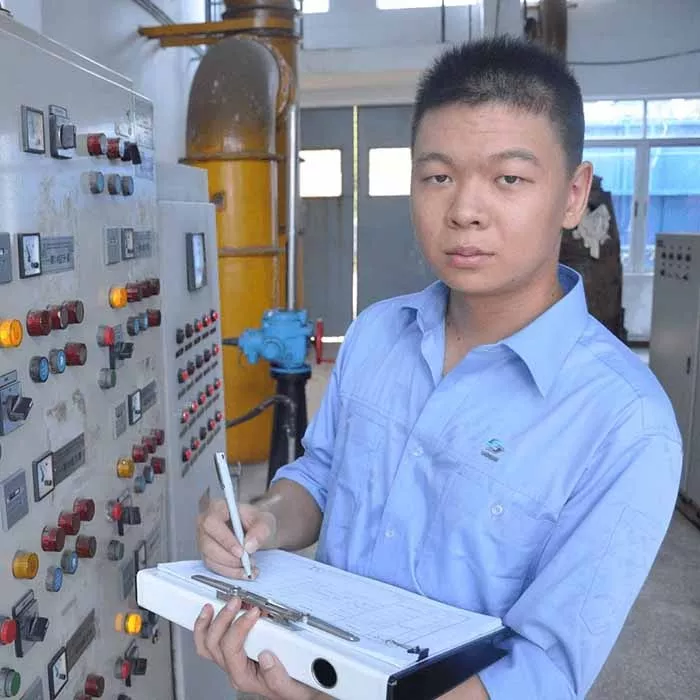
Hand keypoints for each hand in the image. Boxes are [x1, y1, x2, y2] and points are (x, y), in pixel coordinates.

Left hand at [194, 599, 327, 698]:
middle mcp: (234, 670)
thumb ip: (278, 677)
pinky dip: (207, 627)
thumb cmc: (295, 688)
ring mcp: (230, 662)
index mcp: (244, 677)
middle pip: (214, 645)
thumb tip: (266, 657)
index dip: (239, 627)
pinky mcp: (233, 654)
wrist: (300, 690)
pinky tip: (210, 614)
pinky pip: (210, 643)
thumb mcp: (292, 687)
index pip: (231, 650)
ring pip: (207, 645)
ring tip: (212, 605)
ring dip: (207, 623)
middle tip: (236, 602)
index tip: (254, 612)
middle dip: (222, 619)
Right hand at [197, 498, 277, 578]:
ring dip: (230, 567)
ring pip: (210, 558)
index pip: (212, 523)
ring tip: (249, 567)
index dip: (225, 539)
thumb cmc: (256, 521)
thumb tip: (249, 545)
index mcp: (217, 508)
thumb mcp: (265, 521)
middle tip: (247, 562)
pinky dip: (229, 572)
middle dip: (229, 557)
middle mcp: (206, 523)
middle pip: (208, 544)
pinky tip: (243, 571)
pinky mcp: (207, 553)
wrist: (255, 530)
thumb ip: (260, 530)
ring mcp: (204, 539)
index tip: (241, 551)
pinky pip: (213, 567)